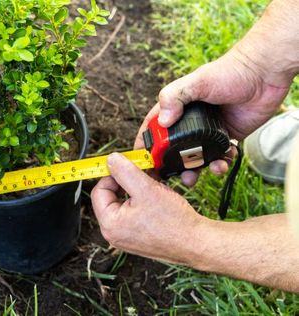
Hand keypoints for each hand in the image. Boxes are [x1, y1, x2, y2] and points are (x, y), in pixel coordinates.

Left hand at [91, 153, 206, 264]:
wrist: (197, 242)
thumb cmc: (174, 222)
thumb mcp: (146, 188)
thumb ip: (124, 171)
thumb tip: (111, 160)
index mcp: (110, 224)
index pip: (99, 190)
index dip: (113, 175)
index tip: (128, 167)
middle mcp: (114, 234)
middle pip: (110, 197)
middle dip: (126, 182)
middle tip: (142, 173)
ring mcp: (126, 237)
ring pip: (124, 203)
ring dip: (137, 190)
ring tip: (153, 185)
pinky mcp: (139, 237)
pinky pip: (134, 213)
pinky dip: (143, 201)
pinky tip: (157, 197)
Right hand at [135, 48, 291, 185]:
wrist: (265, 74)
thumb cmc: (229, 71)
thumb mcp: (197, 81)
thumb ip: (175, 97)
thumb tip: (163, 121)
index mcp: (176, 107)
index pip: (154, 128)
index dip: (147, 145)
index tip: (143, 161)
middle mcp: (189, 121)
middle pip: (173, 149)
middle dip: (171, 165)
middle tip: (172, 176)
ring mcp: (208, 131)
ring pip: (195, 157)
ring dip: (194, 170)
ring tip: (196, 177)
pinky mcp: (226, 138)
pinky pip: (219, 157)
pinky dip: (219, 164)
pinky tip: (222, 163)